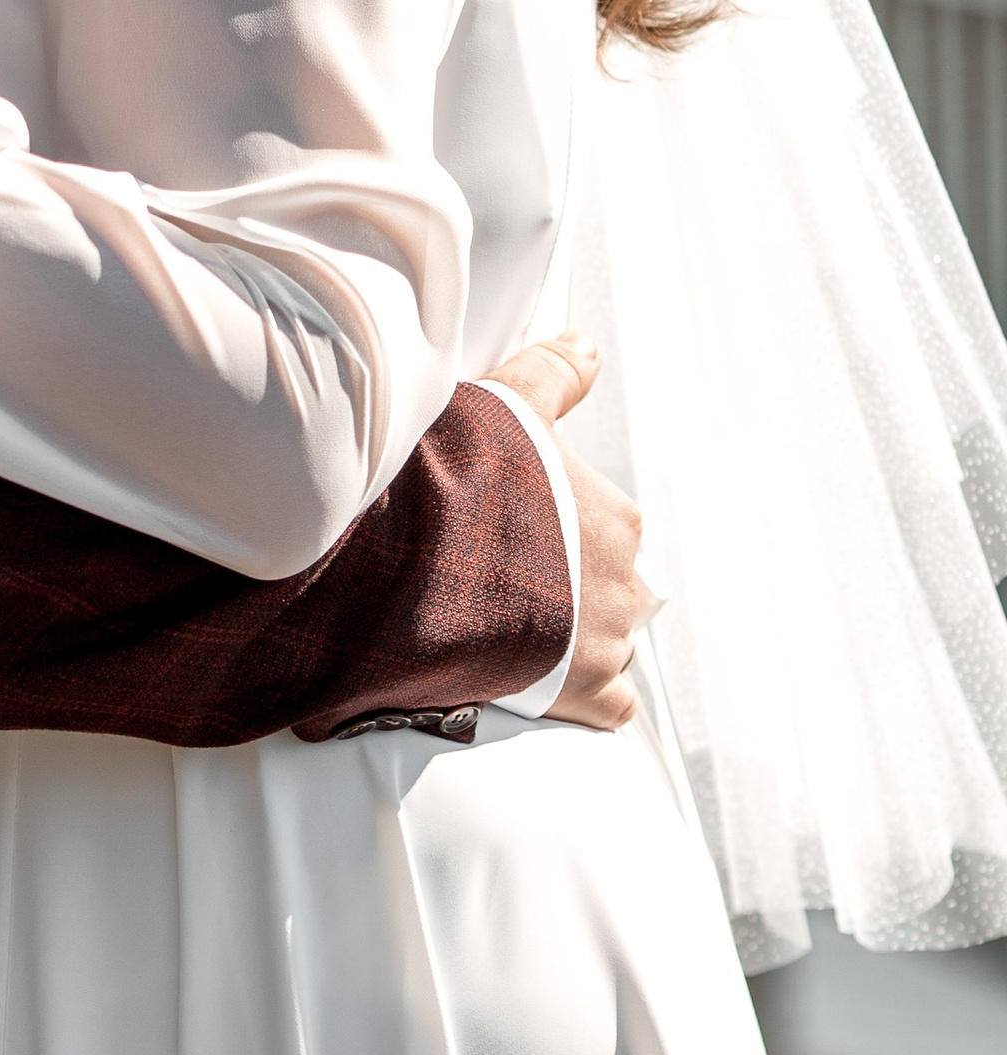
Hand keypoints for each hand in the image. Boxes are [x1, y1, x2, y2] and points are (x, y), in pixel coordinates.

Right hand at [487, 332, 651, 731]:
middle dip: (576, 589)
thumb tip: (586, 346)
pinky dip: (588, 702)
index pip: (606, 525)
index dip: (562, 529)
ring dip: (577, 642)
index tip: (520, 533)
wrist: (429, 558)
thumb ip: (553, 375)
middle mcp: (625, 580)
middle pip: (614, 587)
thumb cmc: (466, 478)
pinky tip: (551, 689)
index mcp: (615, 516)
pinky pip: (611, 707)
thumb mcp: (510, 403)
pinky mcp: (585, 694)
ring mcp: (608, 641)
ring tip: (516, 634)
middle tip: (512, 584)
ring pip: (612, 643)